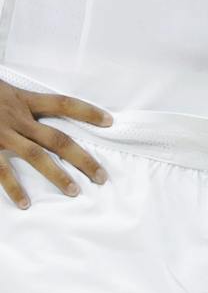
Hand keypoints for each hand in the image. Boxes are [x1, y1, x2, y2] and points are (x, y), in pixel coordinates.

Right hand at [0, 80, 111, 207]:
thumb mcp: (1, 89)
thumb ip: (17, 100)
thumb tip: (35, 111)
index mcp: (22, 99)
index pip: (63, 103)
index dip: (87, 112)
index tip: (110, 121)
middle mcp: (16, 117)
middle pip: (58, 138)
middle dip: (83, 158)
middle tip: (102, 177)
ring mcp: (1, 134)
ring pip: (36, 156)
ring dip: (57, 175)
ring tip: (74, 192)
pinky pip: (1, 171)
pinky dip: (13, 188)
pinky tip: (26, 203)